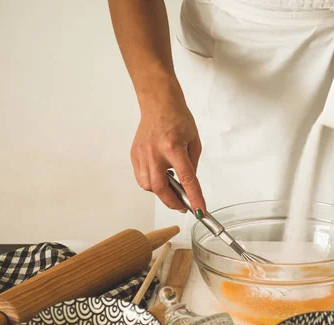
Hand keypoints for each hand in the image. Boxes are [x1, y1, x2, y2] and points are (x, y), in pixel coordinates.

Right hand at [131, 87, 205, 215]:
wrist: (158, 104)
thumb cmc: (178, 119)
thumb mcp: (194, 142)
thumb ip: (192, 165)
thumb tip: (189, 185)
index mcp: (173, 147)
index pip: (186, 179)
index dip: (194, 198)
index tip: (199, 210)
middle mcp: (155, 152)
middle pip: (160, 188)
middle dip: (173, 202)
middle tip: (183, 205)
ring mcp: (142, 154)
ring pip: (148, 186)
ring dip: (161, 192)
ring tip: (171, 187)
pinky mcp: (134, 155)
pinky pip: (141, 177)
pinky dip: (151, 183)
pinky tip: (160, 177)